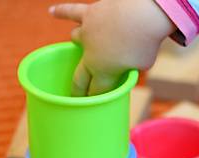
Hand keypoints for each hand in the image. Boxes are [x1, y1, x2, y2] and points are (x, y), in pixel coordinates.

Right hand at [50, 0, 174, 95]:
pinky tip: (53, 12)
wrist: (141, 15)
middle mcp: (90, 54)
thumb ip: (132, 67)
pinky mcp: (89, 14)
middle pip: (80, 76)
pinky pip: (71, 12)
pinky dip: (61, 12)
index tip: (93, 105)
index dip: (94, 99)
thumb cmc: (146, 42)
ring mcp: (87, 33)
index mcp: (104, 72)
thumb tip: (128, 64)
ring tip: (76, 43)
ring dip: (78, 43)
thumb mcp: (143, 64)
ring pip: (76, 39)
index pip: (95, 91)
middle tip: (78, 95)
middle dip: (79, 89)